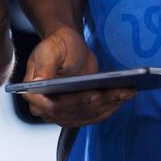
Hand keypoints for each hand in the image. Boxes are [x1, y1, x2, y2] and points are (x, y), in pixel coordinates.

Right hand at [19, 27, 133, 127]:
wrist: (68, 47)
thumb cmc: (57, 45)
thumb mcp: (49, 50)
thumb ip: (44, 66)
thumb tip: (38, 82)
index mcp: (34, 93)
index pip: (53, 107)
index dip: (74, 103)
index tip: (94, 95)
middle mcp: (45, 108)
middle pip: (74, 113)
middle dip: (98, 103)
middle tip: (118, 92)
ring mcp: (61, 113)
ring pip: (86, 116)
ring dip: (108, 106)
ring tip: (125, 93)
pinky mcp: (76, 112)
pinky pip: (93, 115)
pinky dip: (109, 108)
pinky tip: (123, 97)